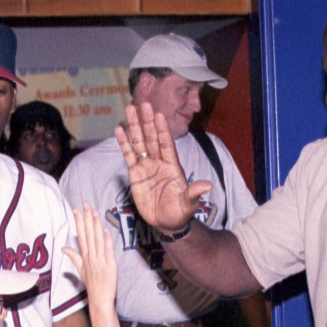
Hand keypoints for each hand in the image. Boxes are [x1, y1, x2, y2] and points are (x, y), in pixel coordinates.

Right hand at [63, 205, 117, 306]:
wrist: (100, 299)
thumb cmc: (92, 285)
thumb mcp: (80, 270)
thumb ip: (73, 257)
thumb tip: (63, 248)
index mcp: (85, 257)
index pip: (81, 235)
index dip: (79, 222)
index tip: (76, 210)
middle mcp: (91, 256)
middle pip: (88, 234)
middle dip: (86, 218)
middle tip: (85, 204)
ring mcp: (100, 260)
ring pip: (97, 239)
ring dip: (96, 225)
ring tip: (94, 212)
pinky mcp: (109, 265)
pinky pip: (108, 250)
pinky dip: (107, 240)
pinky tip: (106, 230)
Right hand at [113, 104, 210, 232]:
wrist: (166, 223)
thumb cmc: (180, 212)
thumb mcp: (188, 203)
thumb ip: (194, 192)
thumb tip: (208, 185)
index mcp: (172, 165)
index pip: (167, 144)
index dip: (163, 130)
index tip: (159, 115)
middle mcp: (159, 162)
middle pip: (152, 138)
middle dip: (147, 122)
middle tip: (144, 104)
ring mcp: (147, 166)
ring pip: (139, 143)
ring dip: (135, 127)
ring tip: (130, 109)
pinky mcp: (135, 174)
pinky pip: (129, 156)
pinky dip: (124, 143)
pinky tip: (119, 130)